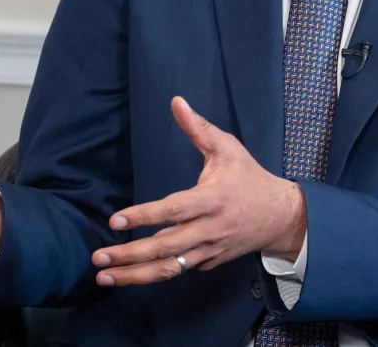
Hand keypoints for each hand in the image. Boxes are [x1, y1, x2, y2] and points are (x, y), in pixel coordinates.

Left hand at [91, 97, 305, 285]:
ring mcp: (209, 251)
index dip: (145, 216)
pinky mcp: (209, 263)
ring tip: (105, 276)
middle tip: (98, 258)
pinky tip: (130, 274)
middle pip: (166, 248)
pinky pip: (179, 270)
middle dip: (129, 255)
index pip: (174, 210)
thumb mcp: (228, 148)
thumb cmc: (249, 178)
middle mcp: (209, 229)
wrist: (280, 217)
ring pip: (169, 269)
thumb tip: (176, 101)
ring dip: (135, 275)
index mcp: (212, 200)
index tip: (115, 220)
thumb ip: (199, 128)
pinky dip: (155, 273)